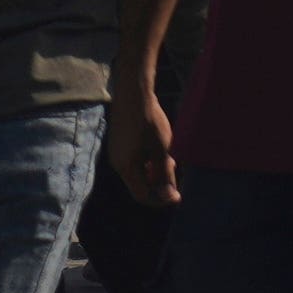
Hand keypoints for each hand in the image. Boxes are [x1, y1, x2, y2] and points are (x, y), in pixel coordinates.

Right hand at [113, 81, 178, 208]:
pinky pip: (134, 159)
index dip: (159, 198)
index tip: (176, 193)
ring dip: (154, 169)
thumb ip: (165, 175)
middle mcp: (117, 164)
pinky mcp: (118, 143)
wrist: (133, 94)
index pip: (141, 195)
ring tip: (169, 155)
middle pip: (139, 183)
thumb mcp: (162, 150)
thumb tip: (170, 198)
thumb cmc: (149, 122)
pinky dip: (148, 159)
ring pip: (138, 170)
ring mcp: (116, 153)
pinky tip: (159, 146)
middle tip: (174, 167)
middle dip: (158, 181)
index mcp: (126, 168)